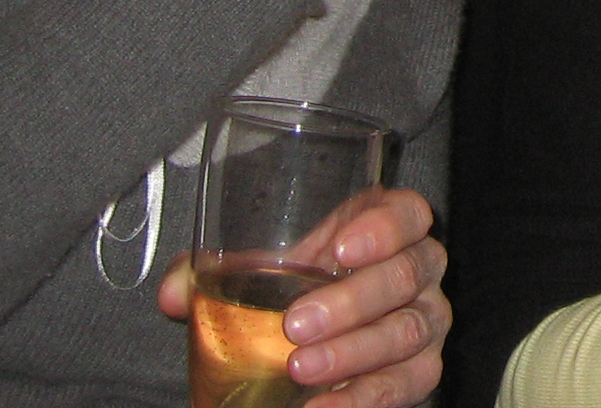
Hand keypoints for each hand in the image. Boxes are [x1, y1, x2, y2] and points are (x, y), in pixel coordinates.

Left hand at [157, 189, 448, 406]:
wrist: (320, 331)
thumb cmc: (297, 282)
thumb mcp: (263, 267)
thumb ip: (216, 271)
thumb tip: (173, 293)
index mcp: (387, 225)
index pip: (408, 212)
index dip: (385, 227)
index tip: (340, 248)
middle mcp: (419, 267)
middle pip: (405, 275)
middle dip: (351, 302)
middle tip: (295, 324)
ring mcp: (426, 319)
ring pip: (406, 331)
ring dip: (352, 353)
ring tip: (299, 368)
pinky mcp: (422, 368)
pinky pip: (406, 384)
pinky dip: (364, 398)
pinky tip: (322, 406)